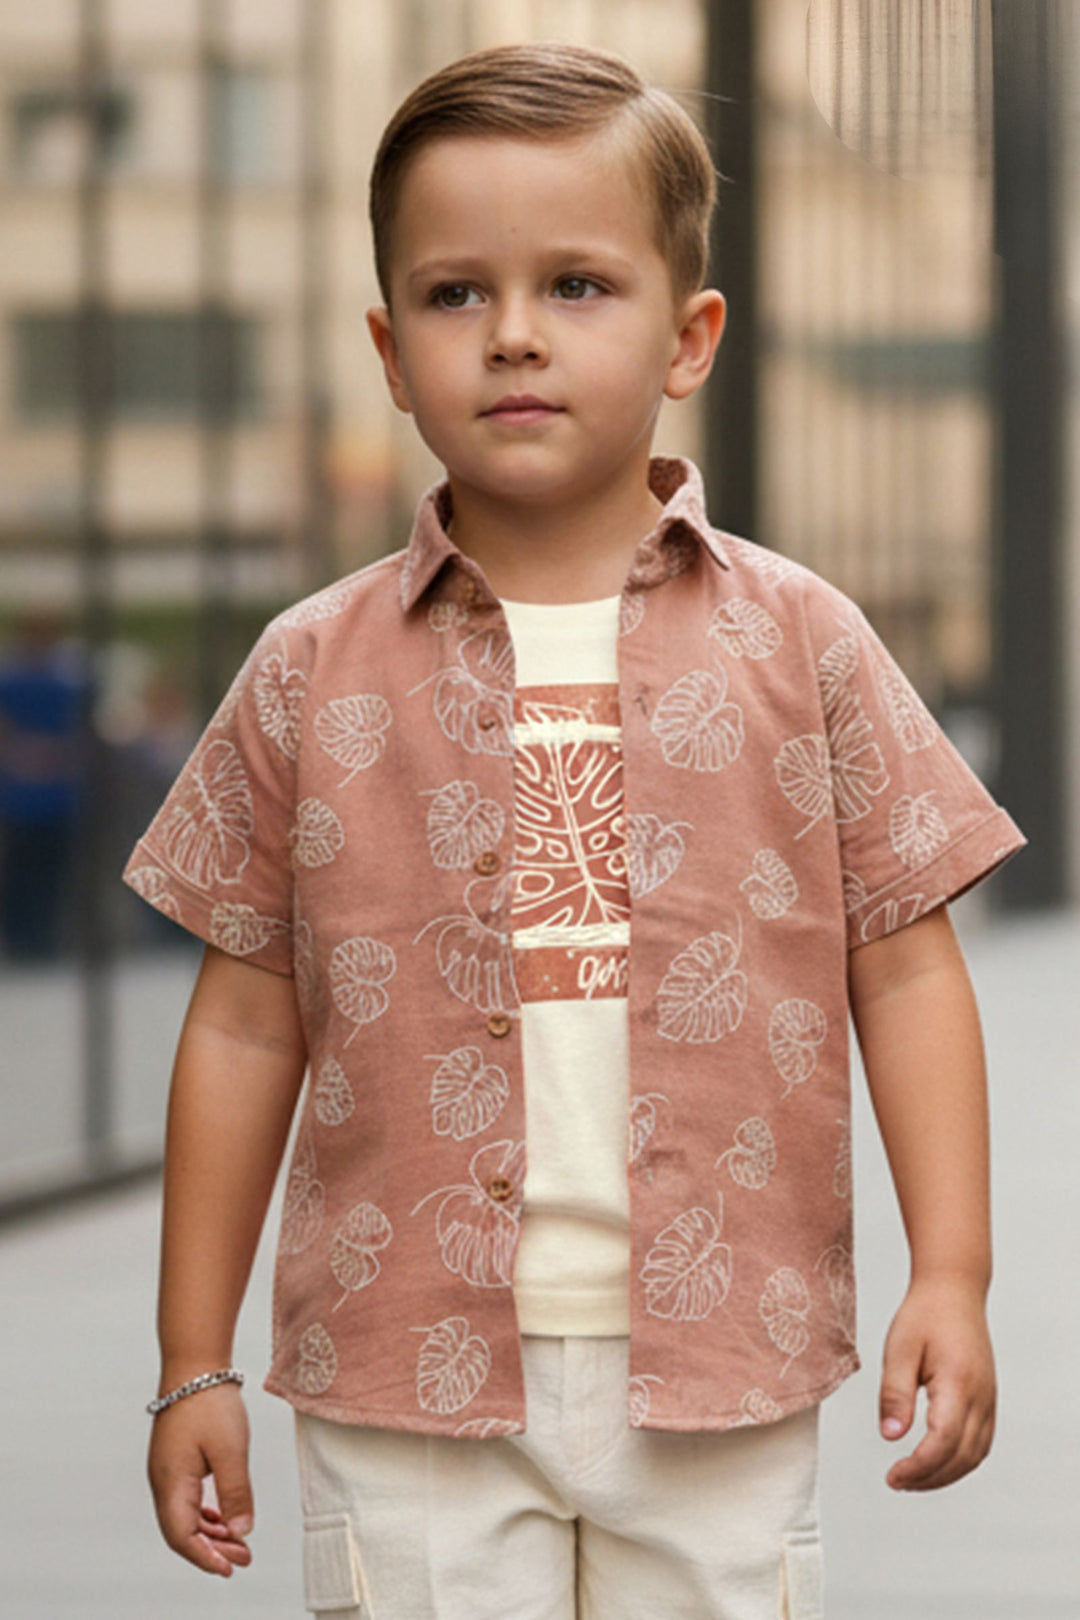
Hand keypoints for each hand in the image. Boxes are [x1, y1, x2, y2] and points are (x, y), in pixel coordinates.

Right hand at [147, 1383, 254, 1574]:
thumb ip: (236, 1493)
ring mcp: (167, 1471)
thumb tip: (241, 1531)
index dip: (205, 1558)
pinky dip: (206, 1515)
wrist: (194, 1364)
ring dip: (211, 1533)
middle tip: (244, 1558)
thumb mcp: (231, 1450)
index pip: (182, 1537)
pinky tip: (224, 1519)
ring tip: (240, 1544)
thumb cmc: (210, 1402)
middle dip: (212, 1550)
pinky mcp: (175, 1461)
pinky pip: (187, 1499)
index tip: (231, 1569)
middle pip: (182, 1531)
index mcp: (171, 1483)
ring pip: (185, 1516)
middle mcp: (163, 1482)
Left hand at [878, 1275, 995, 1490]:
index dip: (919, 1466)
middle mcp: (981, 1396)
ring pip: (975, 1455)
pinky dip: (959, 1461)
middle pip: (962, 1456)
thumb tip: (890, 1436)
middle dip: (930, 1478)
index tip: (893, 1476)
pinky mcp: (988, 1400)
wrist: (954, 1290)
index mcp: (958, 1382)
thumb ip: (895, 1393)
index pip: (944, 1440)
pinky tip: (934, 1462)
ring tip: (911, 1478)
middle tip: (897, 1481)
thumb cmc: (924, 1315)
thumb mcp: (899, 1349)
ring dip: (945, 1474)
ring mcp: (989, 1399)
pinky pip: (980, 1443)